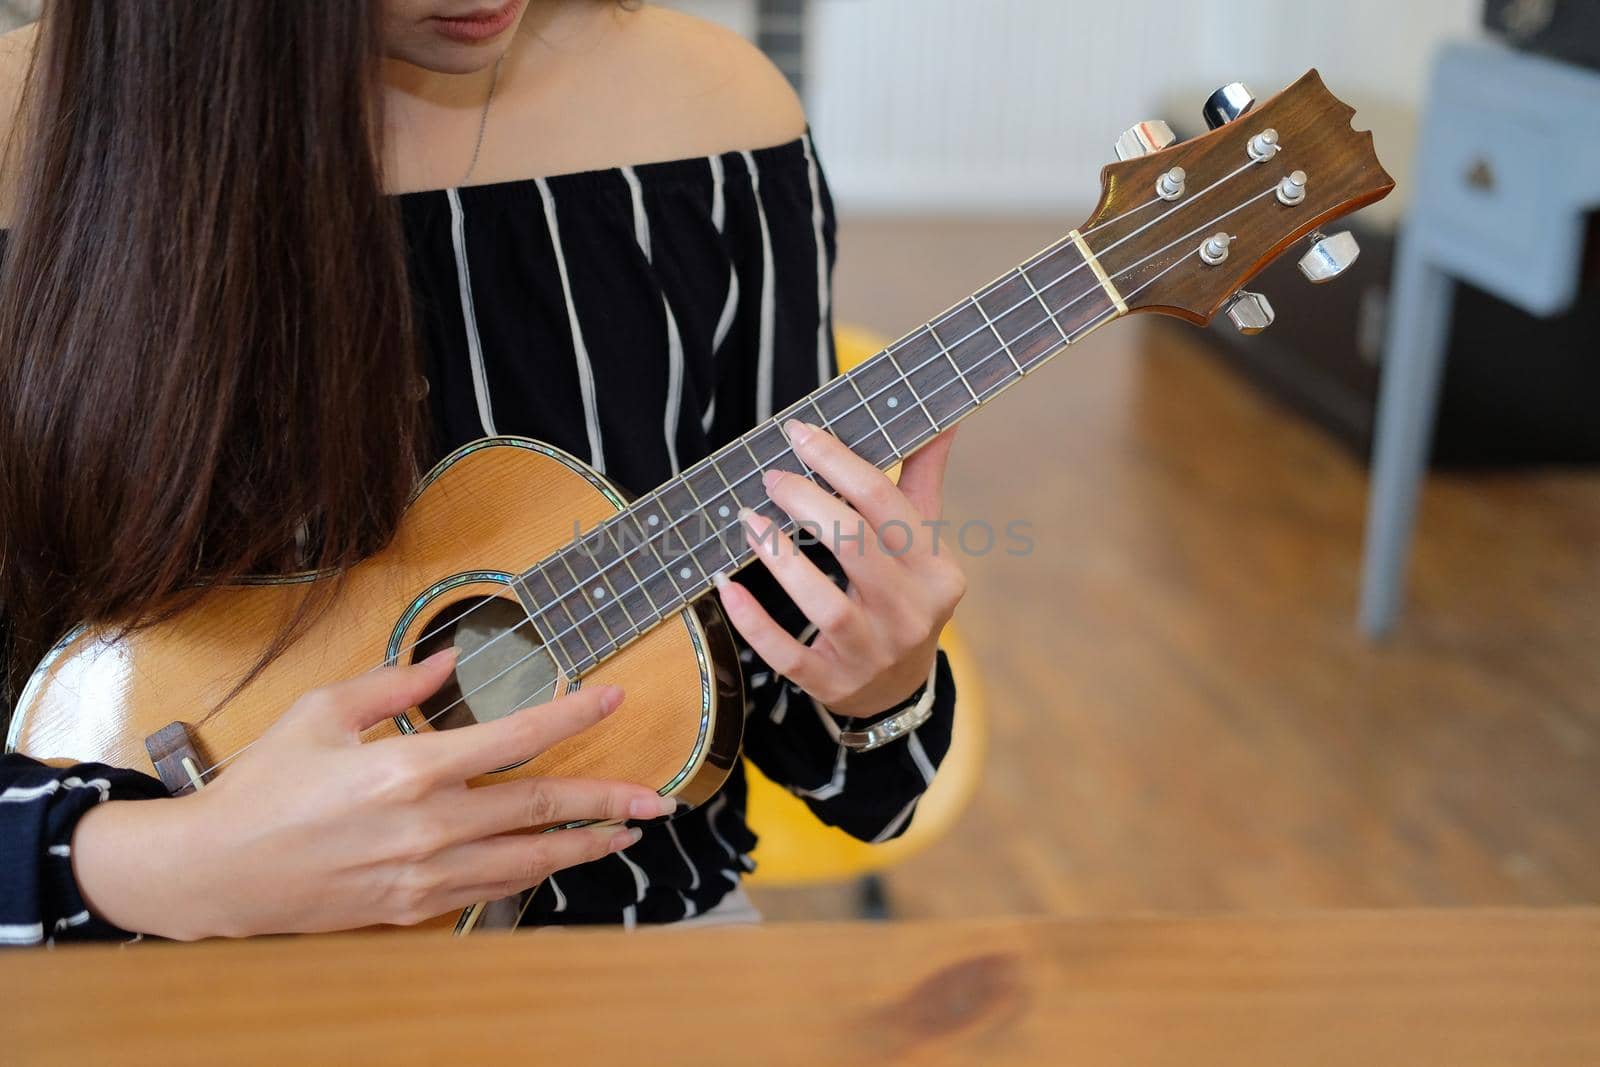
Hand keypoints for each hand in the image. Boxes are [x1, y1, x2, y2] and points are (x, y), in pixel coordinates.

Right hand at [72, 650, 668, 938]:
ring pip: (528, 861)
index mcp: (409, 769)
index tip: (612, 698)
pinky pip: (491, 891)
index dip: (572, 715)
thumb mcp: (322, 714)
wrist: (213, 874)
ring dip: (584, 847)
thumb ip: (394, 683)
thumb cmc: (262, 787)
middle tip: (657, 799)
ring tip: (624, 834)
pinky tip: (554, 862)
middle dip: (608, 803)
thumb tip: (449, 660)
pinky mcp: (412, 907)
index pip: (516, 739)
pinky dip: (531, 874)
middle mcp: (429, 827)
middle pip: (541, 810)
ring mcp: (424, 875)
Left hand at [715, 419, 964, 718]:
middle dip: (807, 502)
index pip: (885, 502)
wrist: (900, 688)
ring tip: (749, 520)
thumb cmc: (905, 596)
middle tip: (772, 476)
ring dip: (780, 558)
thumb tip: (942, 421)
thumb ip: (923, 482)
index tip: (799, 433)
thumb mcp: (923, 544)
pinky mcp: (833, 682)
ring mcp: (872, 653)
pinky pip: (788, 654)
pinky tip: (728, 588)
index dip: (837, 462)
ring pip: (824, 604)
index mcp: (935, 570)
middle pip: (856, 546)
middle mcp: (910, 613)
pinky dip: (755, 623)